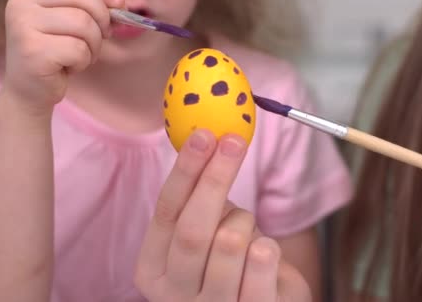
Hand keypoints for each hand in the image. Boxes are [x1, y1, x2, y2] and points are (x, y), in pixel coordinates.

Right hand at [3, 0, 123, 111]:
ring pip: (83, 23)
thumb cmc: (56, 53)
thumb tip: (121, 1)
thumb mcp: (74, 23)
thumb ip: (94, 6)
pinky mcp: (32, 50)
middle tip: (100, 38)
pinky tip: (69, 67)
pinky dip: (83, 61)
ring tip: (82, 55)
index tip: (116, 7)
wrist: (30, 91)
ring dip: (93, 44)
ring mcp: (23, 25)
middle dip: (102, 19)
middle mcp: (22, 2)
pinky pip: (78, 49)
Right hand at [135, 129, 310, 300]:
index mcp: (153, 269)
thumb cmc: (230, 266)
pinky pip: (262, 262)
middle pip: (192, 229)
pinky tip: (264, 252)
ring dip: (246, 222)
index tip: (203, 135)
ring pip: (228, 242)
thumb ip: (200, 201)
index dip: (185, 171)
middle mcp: (175, 296)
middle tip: (233, 142)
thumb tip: (211, 141)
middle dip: (214, 178)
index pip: (165, 212)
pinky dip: (268, 245)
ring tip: (248, 229)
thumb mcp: (205, 235)